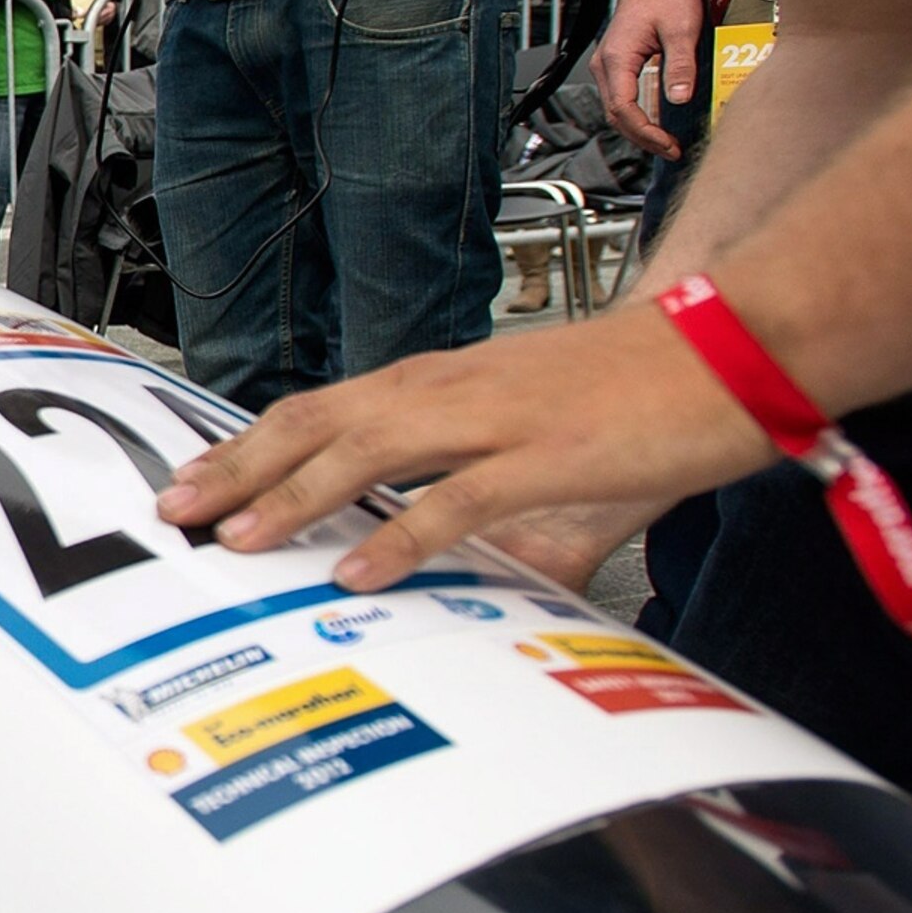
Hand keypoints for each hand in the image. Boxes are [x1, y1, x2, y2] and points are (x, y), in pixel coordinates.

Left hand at [151, 307, 775, 591]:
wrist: (733, 343)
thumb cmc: (641, 388)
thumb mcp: (534, 434)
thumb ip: (478, 485)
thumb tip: (441, 546)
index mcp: (442, 382)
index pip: (320, 410)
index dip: (250, 448)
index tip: (195, 485)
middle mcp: (452, 390)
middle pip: (319, 424)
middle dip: (241, 471)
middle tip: (178, 514)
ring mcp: (497, 418)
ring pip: (368, 452)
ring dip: (295, 498)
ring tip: (237, 540)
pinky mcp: (548, 453)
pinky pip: (458, 497)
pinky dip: (401, 535)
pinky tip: (357, 568)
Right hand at [594, 0, 707, 161]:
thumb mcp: (681, 29)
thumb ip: (680, 66)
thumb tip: (680, 99)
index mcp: (617, 58)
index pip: (623, 109)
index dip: (646, 132)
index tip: (669, 144)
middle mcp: (606, 64)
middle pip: (616, 115)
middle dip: (643, 137)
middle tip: (672, 150)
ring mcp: (610, 64)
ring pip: (617, 108)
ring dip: (639, 129)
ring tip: (666, 141)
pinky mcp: (619, 62)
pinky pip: (622, 97)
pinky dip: (638, 114)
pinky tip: (657, 121)